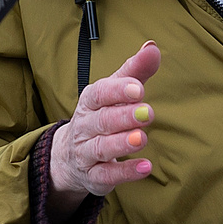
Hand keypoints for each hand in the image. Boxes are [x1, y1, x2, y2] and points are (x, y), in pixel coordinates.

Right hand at [49, 42, 160, 205]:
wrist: (70, 156)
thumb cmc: (101, 115)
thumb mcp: (115, 93)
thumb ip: (134, 71)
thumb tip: (152, 47)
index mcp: (89, 102)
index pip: (99, 93)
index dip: (117, 90)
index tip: (139, 88)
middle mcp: (84, 126)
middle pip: (101, 120)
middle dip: (124, 116)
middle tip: (147, 113)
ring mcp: (86, 153)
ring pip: (101, 147)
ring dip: (122, 143)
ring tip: (142, 138)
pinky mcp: (93, 176)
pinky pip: (106, 175)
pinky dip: (125, 172)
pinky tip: (145, 167)